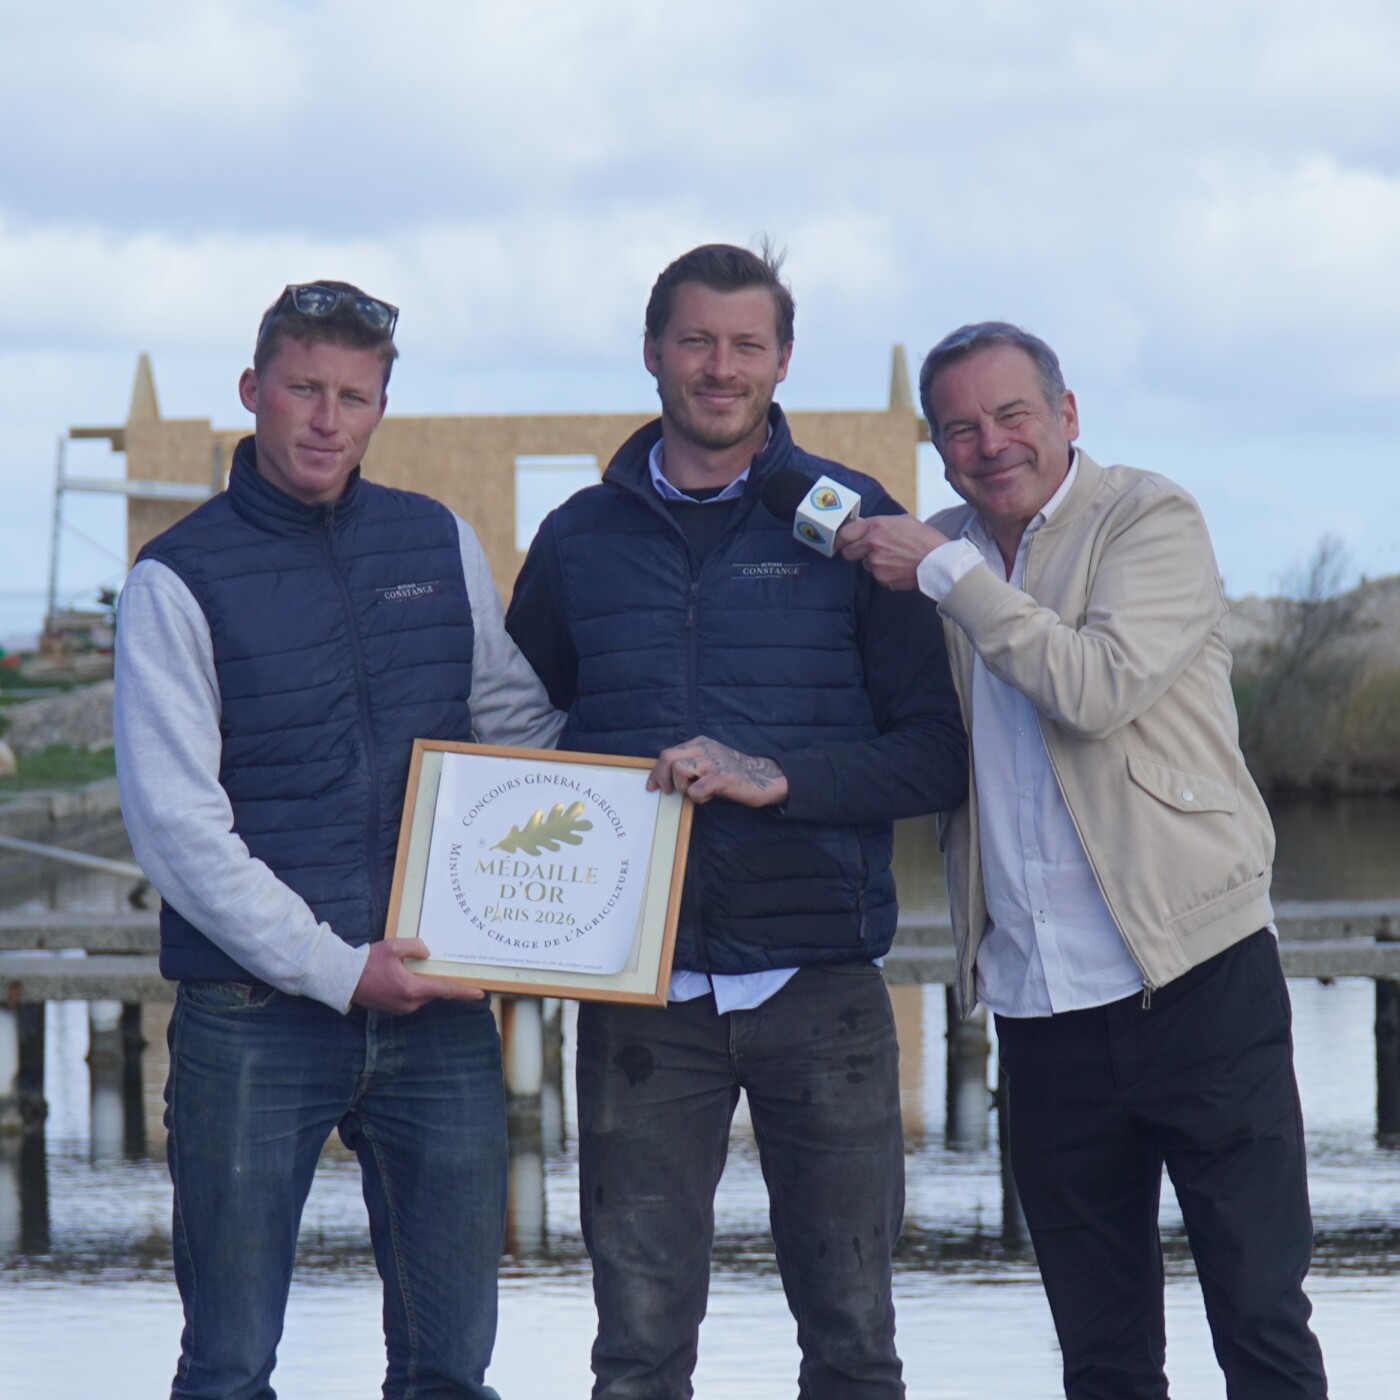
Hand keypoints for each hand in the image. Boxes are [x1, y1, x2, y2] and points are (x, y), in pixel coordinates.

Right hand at [351, 938, 485, 1012]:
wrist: (344, 979)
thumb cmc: (368, 962)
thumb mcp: (393, 947)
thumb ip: (415, 947)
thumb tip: (427, 953)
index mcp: (412, 989)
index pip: (445, 990)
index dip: (464, 992)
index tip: (480, 993)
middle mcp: (409, 1003)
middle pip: (434, 991)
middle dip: (438, 981)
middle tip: (440, 967)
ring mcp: (401, 1008)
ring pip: (423, 994)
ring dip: (424, 983)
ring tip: (412, 968)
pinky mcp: (394, 1009)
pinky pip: (412, 997)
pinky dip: (414, 987)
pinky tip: (405, 975)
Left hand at [647, 735, 788, 807]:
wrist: (764, 778)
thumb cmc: (734, 773)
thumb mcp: (711, 760)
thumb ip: (692, 762)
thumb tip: (666, 777)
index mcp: (700, 743)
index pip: (668, 753)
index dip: (656, 771)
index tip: (652, 785)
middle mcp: (705, 748)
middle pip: (668, 757)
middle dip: (661, 777)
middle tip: (667, 791)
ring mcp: (713, 762)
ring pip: (679, 770)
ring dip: (682, 787)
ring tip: (695, 792)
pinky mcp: (721, 777)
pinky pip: (696, 789)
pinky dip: (698, 797)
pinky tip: (709, 796)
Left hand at [837, 515, 949, 590]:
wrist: (938, 561)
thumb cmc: (925, 539)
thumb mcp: (902, 521)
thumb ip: (878, 523)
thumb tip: (862, 524)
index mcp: (876, 526)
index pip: (845, 533)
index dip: (841, 539)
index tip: (840, 542)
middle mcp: (872, 544)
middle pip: (848, 552)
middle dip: (854, 552)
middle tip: (865, 551)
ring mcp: (876, 563)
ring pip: (865, 564)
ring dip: (874, 562)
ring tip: (894, 558)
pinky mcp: (882, 578)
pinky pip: (878, 576)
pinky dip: (885, 573)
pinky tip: (899, 567)